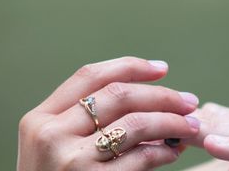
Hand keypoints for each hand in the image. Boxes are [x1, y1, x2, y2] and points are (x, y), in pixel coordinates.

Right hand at [17, 57, 200, 170]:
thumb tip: (151, 92)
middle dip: (162, 95)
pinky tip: (172, 152)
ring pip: (136, 123)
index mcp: (39, 118)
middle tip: (189, 101)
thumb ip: (83, 119)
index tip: (162, 69)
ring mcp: (71, 161)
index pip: (91, 76)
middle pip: (119, 95)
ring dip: (171, 122)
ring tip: (189, 126)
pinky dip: (163, 152)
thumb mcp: (53, 146)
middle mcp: (51, 135)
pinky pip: (140, 158)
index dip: (130, 67)